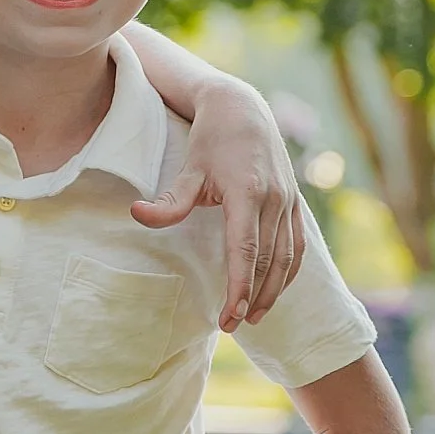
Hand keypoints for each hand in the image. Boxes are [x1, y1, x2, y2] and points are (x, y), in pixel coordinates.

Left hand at [131, 78, 306, 329]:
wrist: (242, 108)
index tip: (230, 317)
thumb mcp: (189, 167)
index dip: (239, 288)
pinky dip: (289, 271)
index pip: (245, 252)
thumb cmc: (210, 139)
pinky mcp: (294, 202)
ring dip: (274, 290)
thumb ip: (170, 200)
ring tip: (255, 317)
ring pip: (287, 257)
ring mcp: (288, 201)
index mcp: (248, 194)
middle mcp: (274, 199)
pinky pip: (297, 244)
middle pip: (268, 261)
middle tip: (234, 325)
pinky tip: (275, 289)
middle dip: (253, 297)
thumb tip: (137, 215)